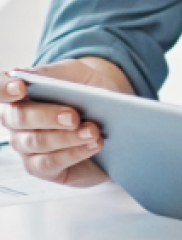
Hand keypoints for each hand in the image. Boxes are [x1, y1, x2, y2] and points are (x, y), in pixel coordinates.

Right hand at [1, 58, 132, 186]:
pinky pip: (49, 162)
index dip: (4, 88)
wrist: (112, 113)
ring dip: (68, 137)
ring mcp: (25, 145)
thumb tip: (26, 73)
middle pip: (20, 118)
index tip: (21, 87)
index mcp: (19, 93)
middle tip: (74, 117)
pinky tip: (94, 144)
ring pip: (37, 142)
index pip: (0, 89)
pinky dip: (74, 153)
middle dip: (48, 116)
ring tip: (94, 131)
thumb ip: (53, 73)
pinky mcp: (40, 167)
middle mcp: (16, 120)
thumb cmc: (87, 90)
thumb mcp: (76, 73)